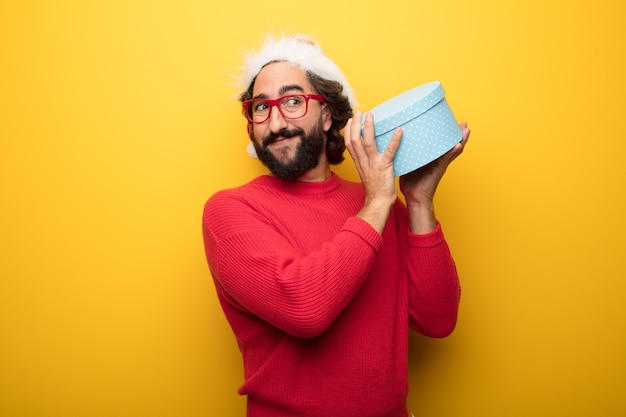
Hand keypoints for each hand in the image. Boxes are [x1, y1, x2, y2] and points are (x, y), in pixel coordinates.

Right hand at [344, 111, 402, 233]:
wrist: (378, 203)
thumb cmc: (375, 190)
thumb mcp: (368, 174)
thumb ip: (368, 163)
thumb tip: (372, 154)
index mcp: (359, 163)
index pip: (349, 144)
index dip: (349, 130)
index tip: (351, 120)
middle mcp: (364, 162)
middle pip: (355, 140)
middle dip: (355, 125)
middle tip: (359, 112)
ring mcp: (373, 164)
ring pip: (367, 142)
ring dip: (369, 127)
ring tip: (371, 115)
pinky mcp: (384, 167)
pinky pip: (389, 151)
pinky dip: (394, 140)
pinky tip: (399, 130)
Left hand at [399, 121, 470, 205]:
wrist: (413, 197)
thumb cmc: (410, 182)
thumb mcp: (407, 164)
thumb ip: (405, 155)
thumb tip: (394, 143)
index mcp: (431, 158)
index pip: (441, 144)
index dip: (447, 134)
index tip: (450, 123)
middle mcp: (438, 160)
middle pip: (451, 145)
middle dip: (458, 134)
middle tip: (463, 123)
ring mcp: (440, 165)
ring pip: (453, 151)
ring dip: (461, 140)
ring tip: (466, 130)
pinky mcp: (438, 170)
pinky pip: (446, 160)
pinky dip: (453, 152)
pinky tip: (458, 145)